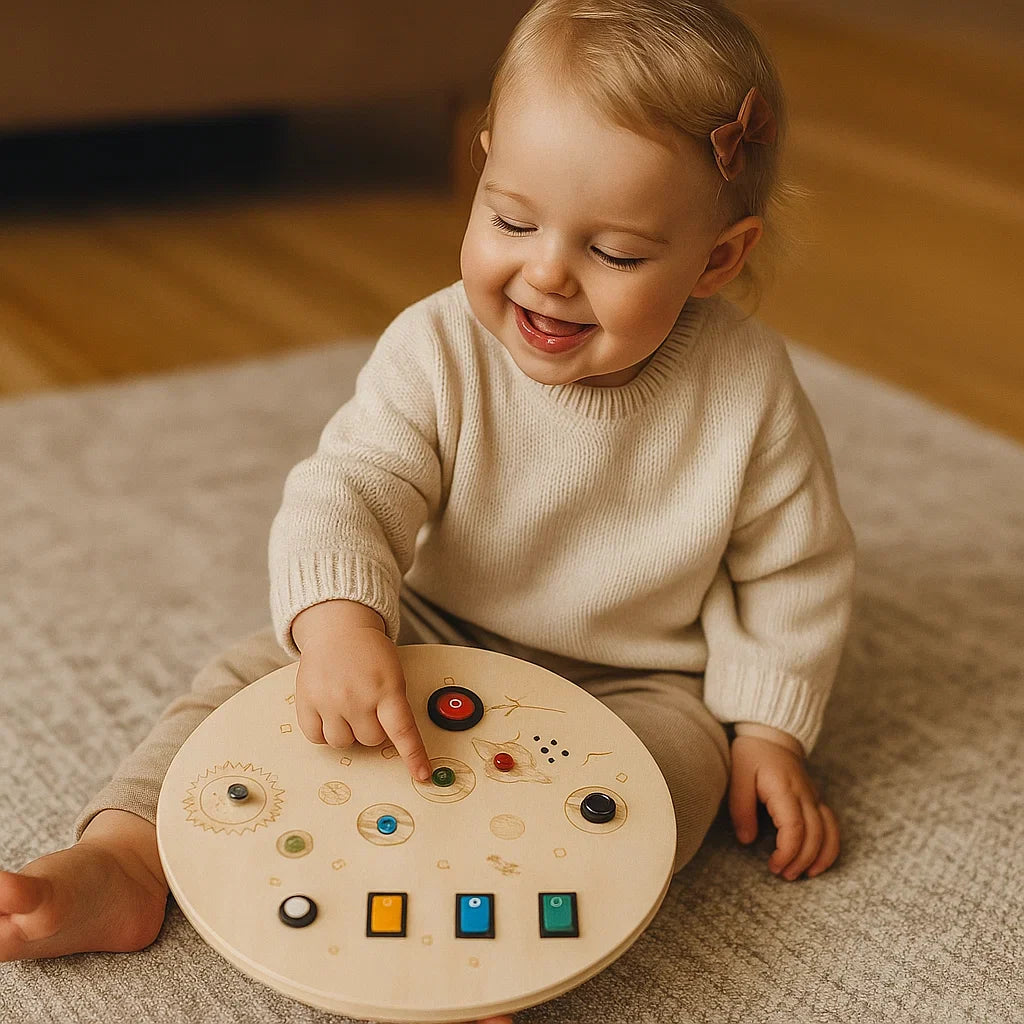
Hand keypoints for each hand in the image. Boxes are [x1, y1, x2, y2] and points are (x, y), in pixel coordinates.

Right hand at [292, 602, 431, 783]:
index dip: (414, 755)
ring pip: (343, 743)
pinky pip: (317, 738)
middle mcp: (357, 696)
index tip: (422, 775)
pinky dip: (324, 731)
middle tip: (367, 705)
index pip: (403, 730)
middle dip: (372, 727)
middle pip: (371, 740)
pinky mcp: (306, 702)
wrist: (338, 629)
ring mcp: (330, 700)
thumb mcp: (392, 674)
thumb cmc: (369, 654)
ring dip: (347, 731)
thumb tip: (394, 744)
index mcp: (386, 688)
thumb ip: (393, 706)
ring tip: (347, 705)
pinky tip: (329, 711)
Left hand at [728, 733, 839, 879]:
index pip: (795, 827)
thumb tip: (747, 840)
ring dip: (819, 857)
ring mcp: (814, 797)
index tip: (774, 866)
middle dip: (801, 860)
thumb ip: (741, 808)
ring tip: (803, 875)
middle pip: (814, 835)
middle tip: (783, 875)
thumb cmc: (751, 755)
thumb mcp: (738, 776)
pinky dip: (830, 847)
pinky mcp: (817, 800)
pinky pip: (832, 826)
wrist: (770, 734)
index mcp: (784, 789)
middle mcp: (805, 794)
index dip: (788, 851)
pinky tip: (819, 863)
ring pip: (828, 832)